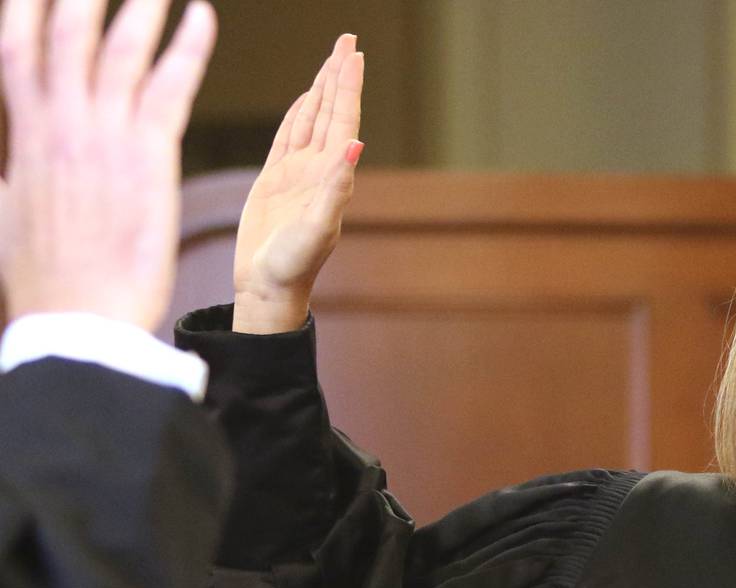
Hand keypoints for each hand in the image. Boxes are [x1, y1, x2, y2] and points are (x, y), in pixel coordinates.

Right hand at [0, 0, 216, 333]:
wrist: (79, 322)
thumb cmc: (47, 283)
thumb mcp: (8, 216)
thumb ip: (11, 179)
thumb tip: (8, 169)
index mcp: (23, 137)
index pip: (18, 50)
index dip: (24, 9)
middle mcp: (59, 125)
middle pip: (64, 32)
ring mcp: (103, 136)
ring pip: (120, 48)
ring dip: (140, 4)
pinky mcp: (149, 156)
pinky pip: (171, 85)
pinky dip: (189, 46)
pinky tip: (204, 13)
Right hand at [233, 35, 363, 334]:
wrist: (267, 288)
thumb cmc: (293, 266)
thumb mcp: (316, 228)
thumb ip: (335, 188)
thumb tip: (355, 146)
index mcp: (331, 176)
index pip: (343, 120)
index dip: (348, 86)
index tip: (354, 53)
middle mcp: (318, 170)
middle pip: (331, 111)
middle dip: (338, 75)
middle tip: (347, 39)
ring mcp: (296, 173)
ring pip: (311, 119)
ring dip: (321, 89)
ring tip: (330, 60)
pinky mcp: (274, 180)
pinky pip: (287, 137)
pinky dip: (297, 114)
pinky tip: (304, 99)